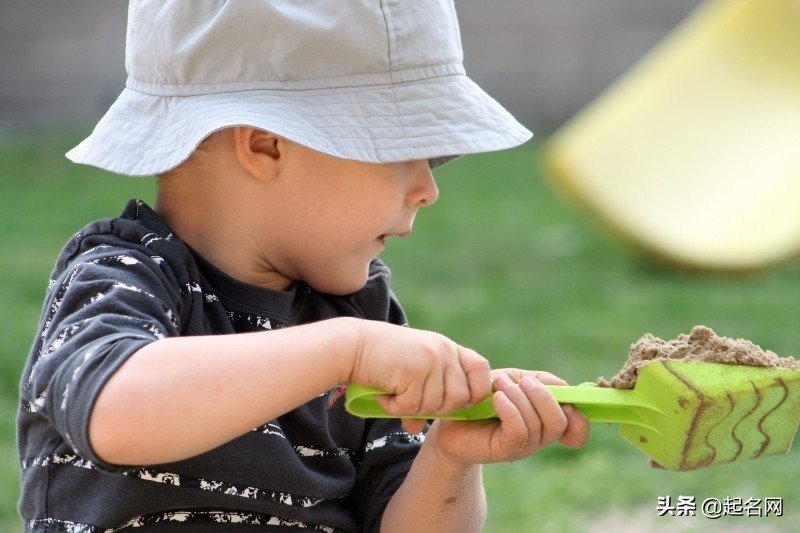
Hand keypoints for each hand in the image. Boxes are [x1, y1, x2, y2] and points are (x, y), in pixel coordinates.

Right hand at [349, 320, 490, 426]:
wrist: (353, 346)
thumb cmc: (381, 359)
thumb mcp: (411, 371)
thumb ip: (421, 395)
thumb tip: (416, 429)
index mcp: (448, 348)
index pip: (481, 370)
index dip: (476, 391)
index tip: (459, 402)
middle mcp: (443, 351)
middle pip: (459, 398)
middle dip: (437, 409)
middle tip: (411, 403)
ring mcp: (430, 360)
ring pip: (435, 405)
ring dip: (412, 409)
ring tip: (394, 396)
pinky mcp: (413, 371)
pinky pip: (412, 406)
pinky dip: (396, 408)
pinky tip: (384, 397)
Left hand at [426, 368, 589, 464]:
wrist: (452, 417)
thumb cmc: (485, 396)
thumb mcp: (516, 380)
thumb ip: (542, 381)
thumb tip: (565, 388)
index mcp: (546, 420)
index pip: (577, 428)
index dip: (579, 416)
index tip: (563, 400)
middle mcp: (540, 437)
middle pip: (560, 421)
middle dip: (543, 396)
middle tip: (520, 381)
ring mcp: (524, 446)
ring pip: (538, 423)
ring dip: (519, 397)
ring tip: (499, 385)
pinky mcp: (505, 450)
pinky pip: (519, 431)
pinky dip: (510, 409)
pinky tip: (496, 398)